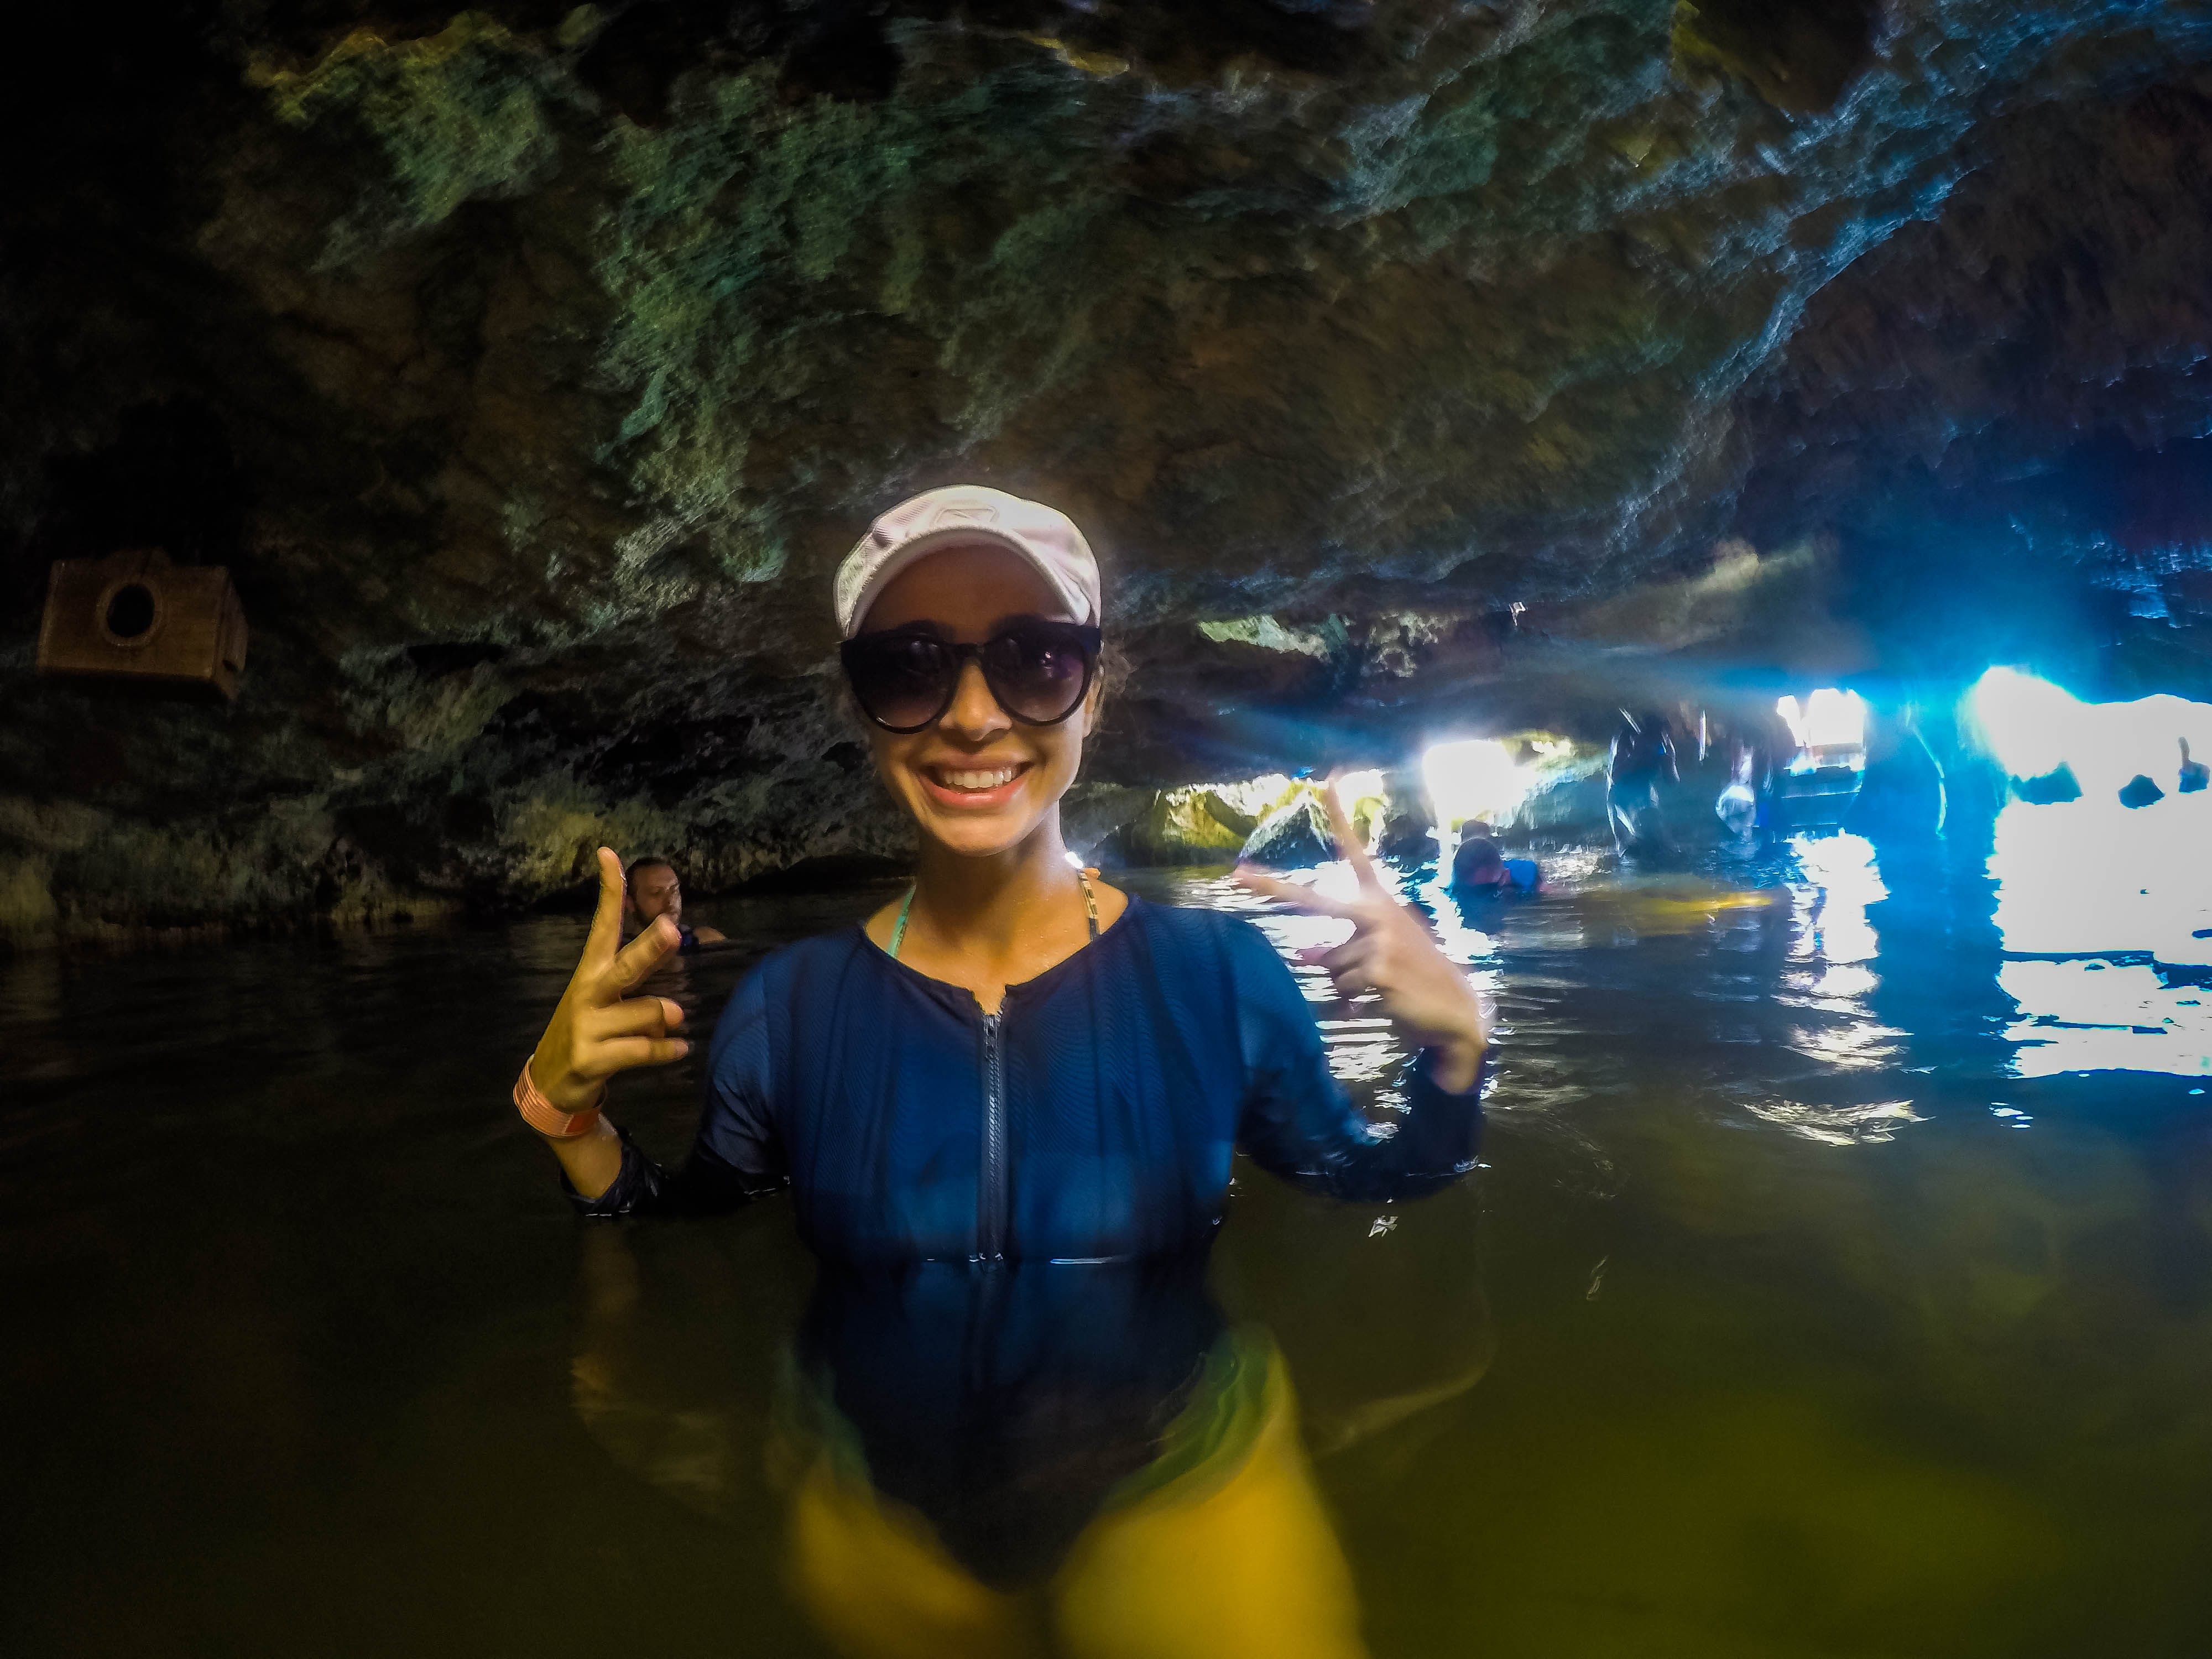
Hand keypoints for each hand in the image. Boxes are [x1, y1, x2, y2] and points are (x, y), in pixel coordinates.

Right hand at [527, 847, 691, 1116]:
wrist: (552, 1081)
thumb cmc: (589, 1029)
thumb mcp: (605, 998)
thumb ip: (637, 982)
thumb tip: (675, 981)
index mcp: (591, 970)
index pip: (602, 924)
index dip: (609, 890)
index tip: (609, 852)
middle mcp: (589, 991)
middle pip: (625, 965)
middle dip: (651, 948)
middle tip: (672, 930)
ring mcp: (588, 1025)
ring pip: (646, 1013)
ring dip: (666, 1018)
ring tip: (676, 1020)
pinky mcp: (592, 1058)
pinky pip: (643, 1051)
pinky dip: (666, 1050)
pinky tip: (680, 1049)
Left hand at [1234, 777, 1489, 1092]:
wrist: (1453, 1009)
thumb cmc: (1412, 977)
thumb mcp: (1377, 955)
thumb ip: (1339, 949)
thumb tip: (1301, 956)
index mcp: (1381, 901)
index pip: (1357, 853)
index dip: (1342, 816)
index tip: (1328, 779)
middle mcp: (1378, 912)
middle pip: (1314, 900)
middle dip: (1274, 887)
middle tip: (1237, 875)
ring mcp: (1379, 938)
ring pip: (1329, 962)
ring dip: (1346, 982)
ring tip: (1380, 985)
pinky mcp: (1378, 967)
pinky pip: (1342, 985)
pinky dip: (1354, 1001)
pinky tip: (1383, 998)